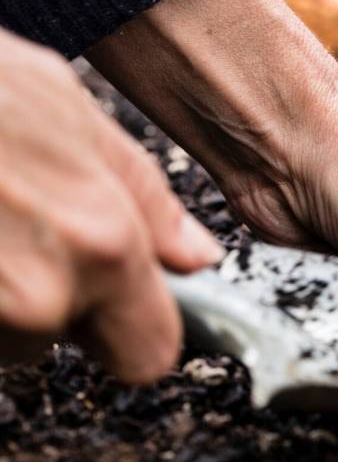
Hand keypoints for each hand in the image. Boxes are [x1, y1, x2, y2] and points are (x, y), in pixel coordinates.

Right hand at [0, 30, 223, 381]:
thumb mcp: (66, 108)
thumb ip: (142, 194)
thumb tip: (195, 256)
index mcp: (100, 245)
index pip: (148, 353)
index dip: (132, 327)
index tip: (115, 302)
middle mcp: (36, 297)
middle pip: (57, 337)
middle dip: (44, 295)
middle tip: (9, 220)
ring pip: (1, 332)